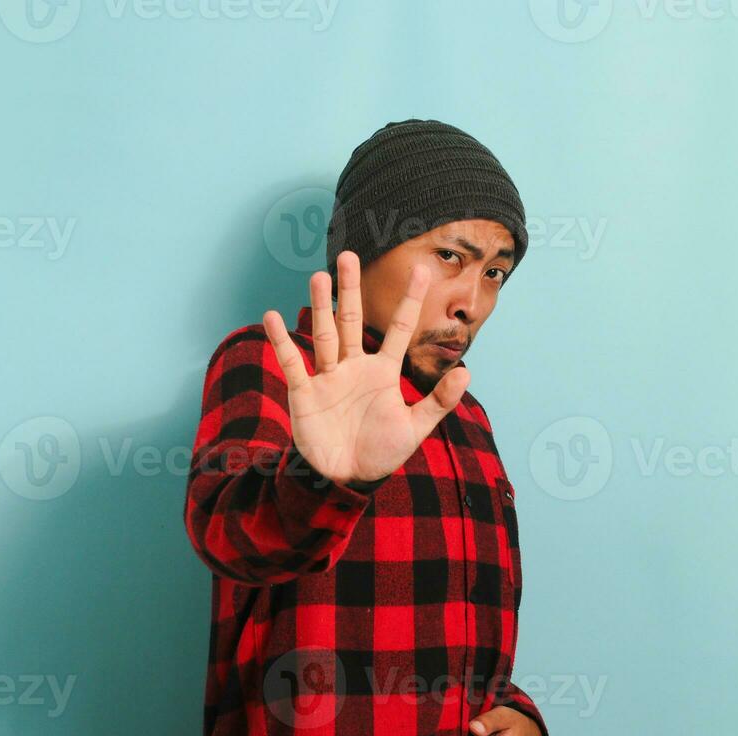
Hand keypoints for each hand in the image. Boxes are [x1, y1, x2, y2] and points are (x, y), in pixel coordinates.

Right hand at [262, 251, 469, 486]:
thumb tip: (466, 372)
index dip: (410, 300)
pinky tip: (272, 317)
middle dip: (351, 289)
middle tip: (348, 255)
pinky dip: (282, 342)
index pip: (399, 329)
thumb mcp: (415, 428)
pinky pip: (293, 363)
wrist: (346, 478)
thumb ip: (438, 401)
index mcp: (383, 371)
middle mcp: (354, 367)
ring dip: (322, 307)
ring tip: (319, 277)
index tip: (421, 270)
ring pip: (325, 335)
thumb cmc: (381, 453)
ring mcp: (328, 377)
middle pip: (352, 320)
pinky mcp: (304, 393)